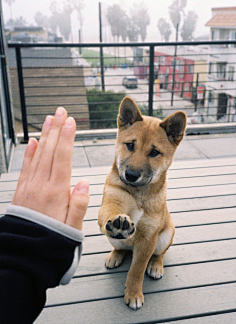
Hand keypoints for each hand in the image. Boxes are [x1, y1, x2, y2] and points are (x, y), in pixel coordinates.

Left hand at [12, 107, 88, 230]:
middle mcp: (41, 185)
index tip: (70, 122)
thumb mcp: (73, 227)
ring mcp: (30, 186)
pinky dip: (29, 152)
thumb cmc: (52, 241)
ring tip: (48, 119)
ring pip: (38, 155)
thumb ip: (79, 204)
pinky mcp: (22, 191)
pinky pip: (26, 167)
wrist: (25, 253)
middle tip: (60, 111)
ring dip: (44, 135)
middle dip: (56, 129)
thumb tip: (83, 183)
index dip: (66, 137)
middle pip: (49, 150)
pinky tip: (33, 142)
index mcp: (56, 192)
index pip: (62, 157)